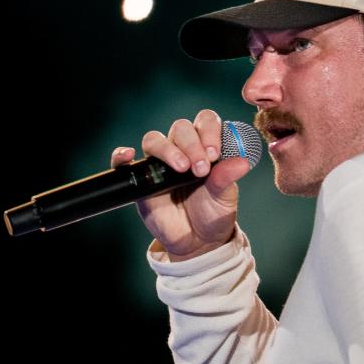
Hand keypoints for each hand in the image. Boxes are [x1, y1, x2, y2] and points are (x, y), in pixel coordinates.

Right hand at [111, 109, 251, 260]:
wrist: (198, 241)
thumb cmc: (213, 213)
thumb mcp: (225, 197)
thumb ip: (227, 178)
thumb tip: (242, 162)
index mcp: (206, 147)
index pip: (206, 122)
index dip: (210, 131)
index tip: (215, 153)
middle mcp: (182, 149)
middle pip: (181, 128)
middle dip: (192, 144)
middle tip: (201, 168)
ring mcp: (160, 163)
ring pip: (155, 140)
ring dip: (168, 149)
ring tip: (181, 168)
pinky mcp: (141, 179)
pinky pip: (125, 162)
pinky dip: (121, 155)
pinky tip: (127, 155)